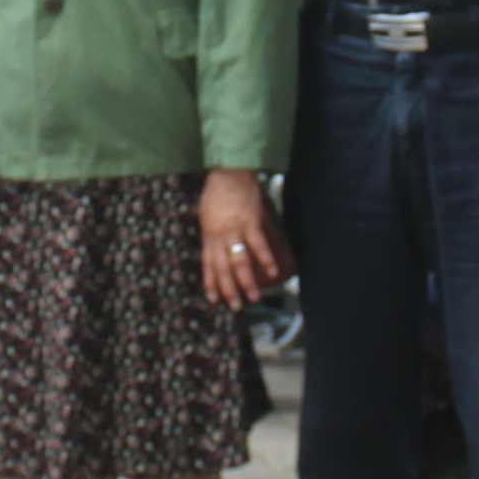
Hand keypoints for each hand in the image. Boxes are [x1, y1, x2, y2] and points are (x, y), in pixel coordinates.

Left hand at [197, 168, 287, 309]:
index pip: (208, 264)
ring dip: (247, 280)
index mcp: (208, 234)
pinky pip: (258, 243)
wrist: (229, 172)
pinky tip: (272, 271)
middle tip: (236, 306)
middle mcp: (220, 235)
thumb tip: (213, 249)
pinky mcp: (251, 220)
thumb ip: (211, 233)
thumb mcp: (206, 215)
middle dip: (229, 289)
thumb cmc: (217, 191)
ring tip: (254, 296)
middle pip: (223, 267)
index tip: (215, 299)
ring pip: (239, 260)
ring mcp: (235, 228)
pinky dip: (265, 257)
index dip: (211, 282)